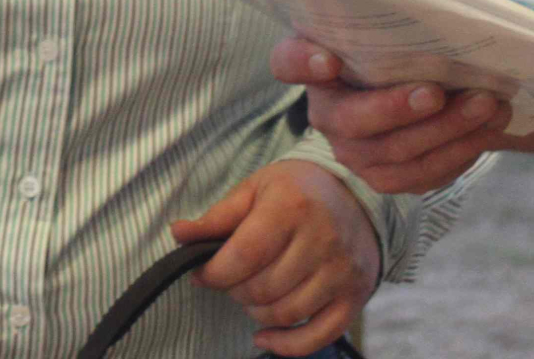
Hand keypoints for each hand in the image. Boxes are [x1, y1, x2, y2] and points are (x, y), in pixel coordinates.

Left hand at [170, 160, 380, 355]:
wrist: (356, 193)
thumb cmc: (296, 191)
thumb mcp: (254, 190)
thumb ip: (216, 217)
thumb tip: (177, 234)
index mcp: (291, 207)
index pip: (245, 255)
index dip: (215, 273)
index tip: (204, 273)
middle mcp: (321, 240)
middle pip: (263, 288)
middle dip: (235, 290)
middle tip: (232, 278)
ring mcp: (341, 272)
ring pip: (286, 313)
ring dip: (256, 312)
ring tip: (251, 295)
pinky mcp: (355, 296)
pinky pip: (318, 336)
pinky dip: (287, 345)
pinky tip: (265, 336)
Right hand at [269, 37, 511, 194]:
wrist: (427, 84)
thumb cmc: (402, 42)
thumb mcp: (387, 20)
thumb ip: (389, 9)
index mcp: (313, 63)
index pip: (288, 62)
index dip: (303, 62)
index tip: (328, 59)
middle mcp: (326, 114)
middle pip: (353, 120)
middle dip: (399, 108)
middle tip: (438, 91)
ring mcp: (354, 152)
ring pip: (396, 154)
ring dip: (447, 130)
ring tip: (488, 104)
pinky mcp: (386, 177)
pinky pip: (421, 176)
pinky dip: (460, 152)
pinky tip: (488, 128)